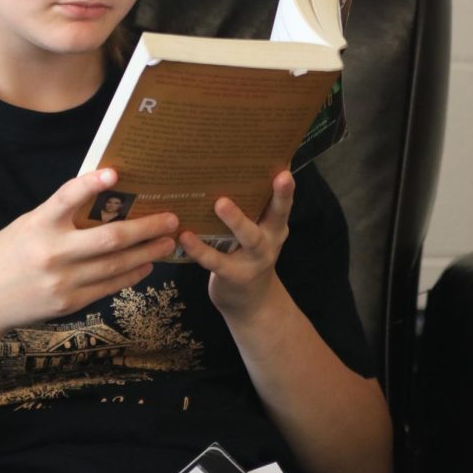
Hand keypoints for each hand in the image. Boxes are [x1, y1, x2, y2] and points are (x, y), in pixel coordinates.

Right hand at [0, 169, 178, 335]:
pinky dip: (130, 275)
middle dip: (146, 228)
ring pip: (116, 265)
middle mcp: (51, 253)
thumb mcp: (26, 226)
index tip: (114, 173)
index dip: (91, 184)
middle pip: (109, 239)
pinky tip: (145, 265)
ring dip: (147, 252)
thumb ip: (59, 215)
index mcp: (37, 225)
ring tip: (168, 241)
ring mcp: (62, 281)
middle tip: (171, 219)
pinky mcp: (69, 303)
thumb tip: (103, 200)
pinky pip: (108, 287)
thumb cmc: (4, 255)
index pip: (66, 197)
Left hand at [178, 171, 294, 319]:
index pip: (284, 204)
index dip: (287, 188)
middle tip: (277, 177)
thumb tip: (239, 168)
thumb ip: (254, 208)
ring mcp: (253, 260)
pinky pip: (215, 260)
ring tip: (221, 203)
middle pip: (277, 217)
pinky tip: (185, 236)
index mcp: (275, 227)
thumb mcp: (258, 233)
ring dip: (236, 220)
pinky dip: (199, 248)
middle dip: (279, 198)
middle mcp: (269, 241)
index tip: (287, 169)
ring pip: (249, 237)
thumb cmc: (248, 255)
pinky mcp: (232, 275)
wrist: (251, 304)